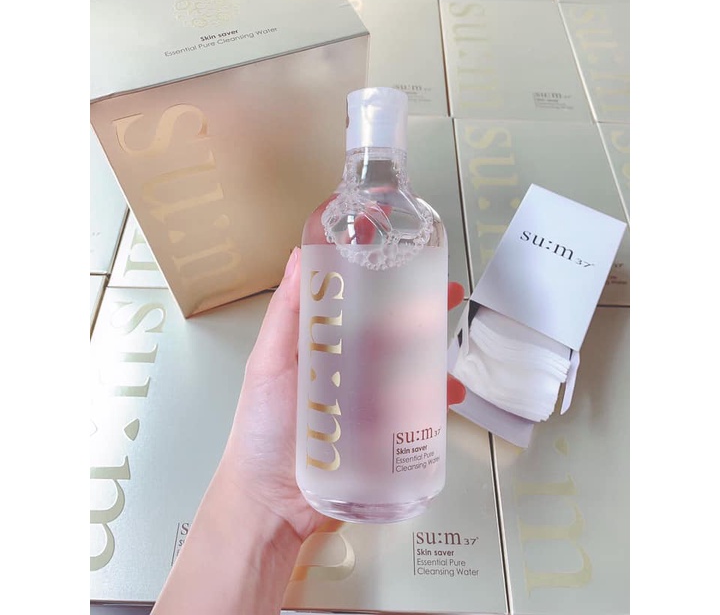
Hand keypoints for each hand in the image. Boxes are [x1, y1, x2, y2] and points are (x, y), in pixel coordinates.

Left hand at [220, 248, 465, 543]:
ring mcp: (368, 400)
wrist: (269, 505)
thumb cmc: (260, 430)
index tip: (403, 256)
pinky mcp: (383, 433)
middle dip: (419, 311)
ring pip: (409, 367)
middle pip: (390, 331)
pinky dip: (436, 400)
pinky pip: (416, 410)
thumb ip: (285, 315)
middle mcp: (348, 368)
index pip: (355, 302)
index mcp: (321, 345)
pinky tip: (447, 396)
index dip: (380, 278)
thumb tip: (298, 257)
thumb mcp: (268, 364)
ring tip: (448, 347)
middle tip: (443, 295)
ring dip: (433, 354)